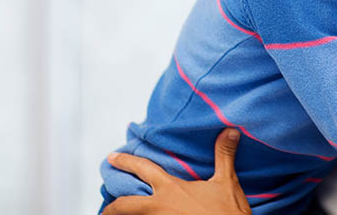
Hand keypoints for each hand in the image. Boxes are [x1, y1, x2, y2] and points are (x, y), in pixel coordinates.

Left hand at [102, 128, 250, 214]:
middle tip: (106, 206)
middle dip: (112, 206)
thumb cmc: (227, 212)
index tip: (113, 157)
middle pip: (125, 206)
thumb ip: (224, 155)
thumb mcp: (227, 181)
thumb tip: (230, 130)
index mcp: (172, 189)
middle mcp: (159, 208)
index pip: (143, 169)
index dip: (126, 162)